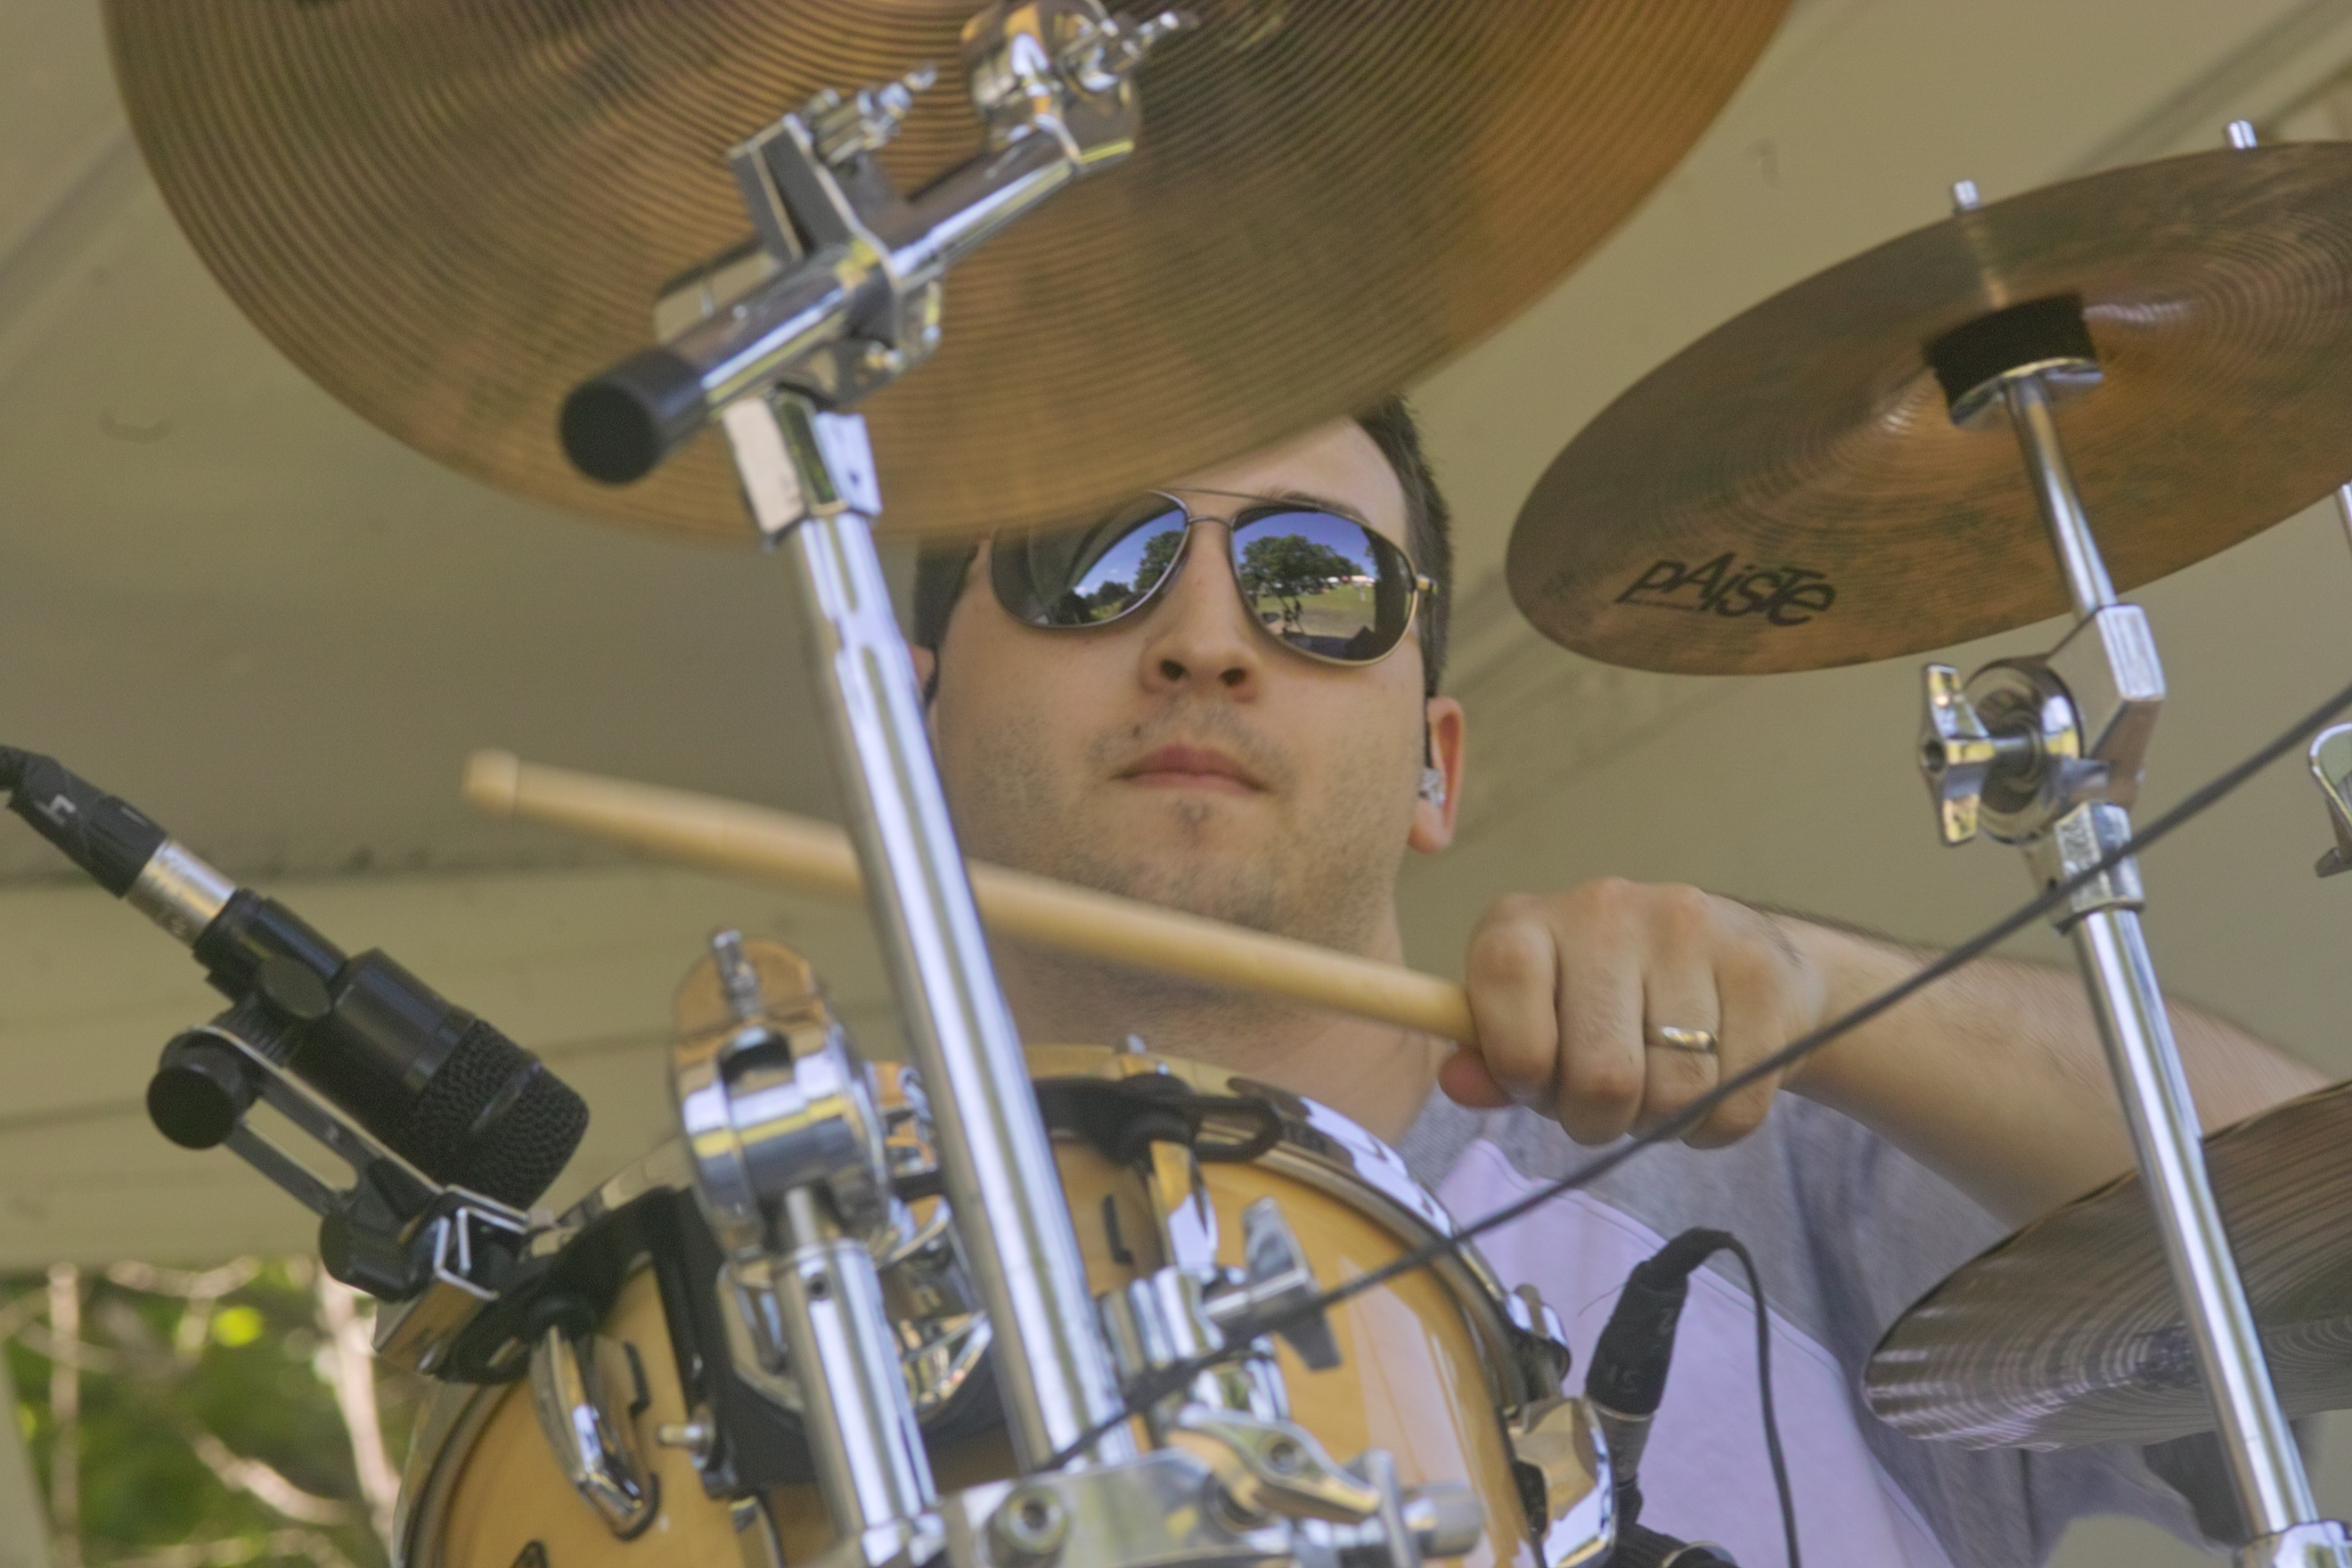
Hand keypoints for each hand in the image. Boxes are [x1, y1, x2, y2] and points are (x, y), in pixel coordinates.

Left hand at [1439, 880, 1828, 1147]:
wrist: (1741, 960)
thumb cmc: (1608, 1003)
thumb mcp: (1532, 1021)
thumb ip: (1491, 1059)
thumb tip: (1457, 1083)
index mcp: (1527, 922)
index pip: (1505, 982)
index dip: (1519, 1062)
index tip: (1536, 1081)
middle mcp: (1605, 909)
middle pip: (1602, 1074)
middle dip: (1598, 1119)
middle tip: (1605, 1104)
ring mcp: (1690, 931)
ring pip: (1675, 1094)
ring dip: (1661, 1122)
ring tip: (1657, 1088)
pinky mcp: (1761, 970)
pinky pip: (1735, 1103)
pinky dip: (1714, 1124)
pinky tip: (1709, 1084)